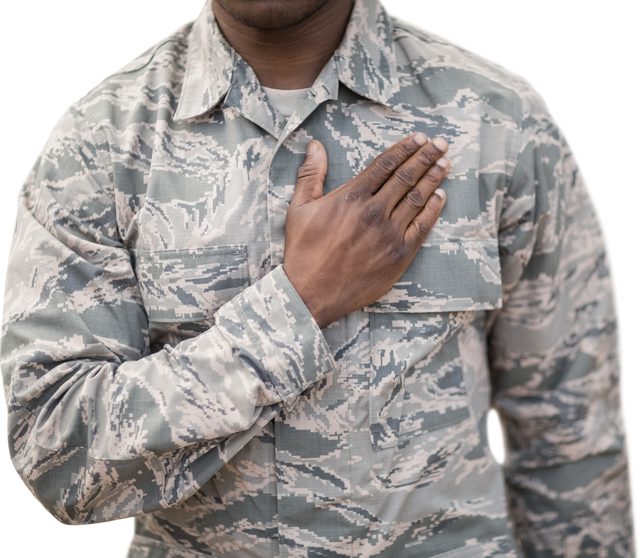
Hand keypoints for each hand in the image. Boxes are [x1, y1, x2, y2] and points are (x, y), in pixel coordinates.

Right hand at [283, 132, 448, 328]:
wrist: (311, 292)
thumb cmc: (302, 251)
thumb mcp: (299, 208)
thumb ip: (310, 174)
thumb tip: (315, 145)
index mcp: (351, 196)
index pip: (385, 164)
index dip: (405, 148)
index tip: (420, 138)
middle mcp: (374, 211)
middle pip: (406, 176)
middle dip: (426, 157)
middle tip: (441, 144)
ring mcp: (389, 233)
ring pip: (417, 198)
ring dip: (433, 178)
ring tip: (445, 163)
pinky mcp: (399, 255)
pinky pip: (422, 227)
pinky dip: (433, 210)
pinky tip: (440, 196)